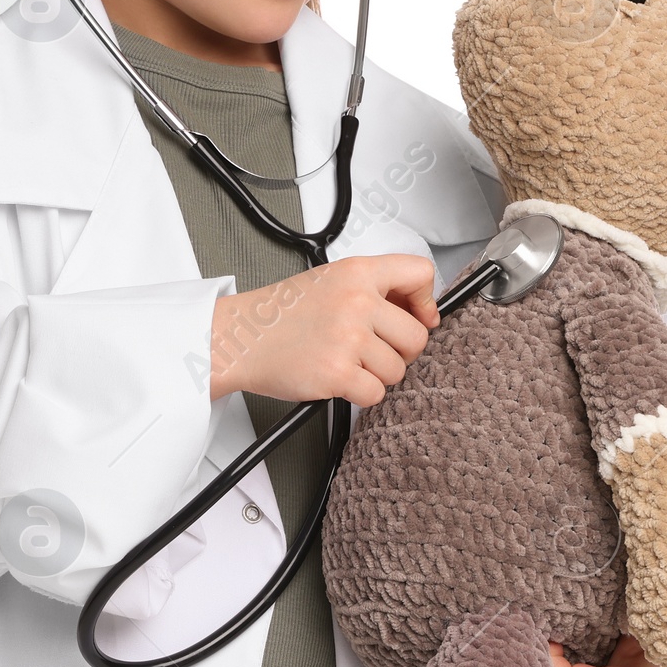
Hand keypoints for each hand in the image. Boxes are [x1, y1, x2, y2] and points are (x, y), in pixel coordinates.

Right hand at [210, 254, 439, 406]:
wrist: (239, 338)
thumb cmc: (282, 314)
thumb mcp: (331, 281)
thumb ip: (374, 289)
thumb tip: (422, 312)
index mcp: (357, 272)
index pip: (420, 274)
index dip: (427, 301)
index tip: (420, 316)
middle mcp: (357, 302)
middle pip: (417, 336)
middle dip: (401, 351)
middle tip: (374, 350)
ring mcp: (348, 338)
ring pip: (398, 370)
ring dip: (376, 374)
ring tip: (346, 361)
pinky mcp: (338, 373)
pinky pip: (376, 394)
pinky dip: (360, 394)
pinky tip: (338, 378)